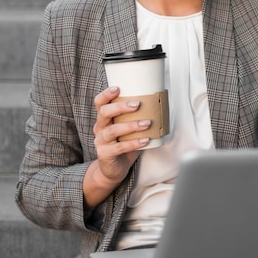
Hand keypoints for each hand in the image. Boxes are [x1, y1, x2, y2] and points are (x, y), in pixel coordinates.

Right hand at [83, 86, 150, 208]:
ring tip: (146, 123)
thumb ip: (136, 118)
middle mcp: (99, 128)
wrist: (113, 169)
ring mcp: (101, 142)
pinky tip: (145, 140)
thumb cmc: (123, 144)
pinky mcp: (105, 154)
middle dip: (121, 107)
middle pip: (104, 113)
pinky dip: (133, 143)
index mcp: (104, 119)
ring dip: (131, 125)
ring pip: (113, 130)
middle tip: (137, 104)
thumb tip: (158, 104)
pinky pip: (119, 147)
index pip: (100, 103)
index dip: (106, 94)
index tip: (117, 88)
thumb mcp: (128, 129)